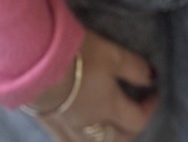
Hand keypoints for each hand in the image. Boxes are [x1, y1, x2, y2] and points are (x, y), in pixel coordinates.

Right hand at [26, 28, 159, 141]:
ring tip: (110, 128)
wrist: (34, 64)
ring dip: (106, 140)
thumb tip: (152, 78)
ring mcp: (68, 128)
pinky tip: (80, 134)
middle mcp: (91, 126)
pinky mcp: (48, 125)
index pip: (137, 120)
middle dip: (130, 131)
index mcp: (109, 108)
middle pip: (117, 141)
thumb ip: (134, 68)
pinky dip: (80, 141)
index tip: (154, 93)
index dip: (149, 108)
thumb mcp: (111, 54)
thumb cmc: (77, 57)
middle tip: (134, 114)